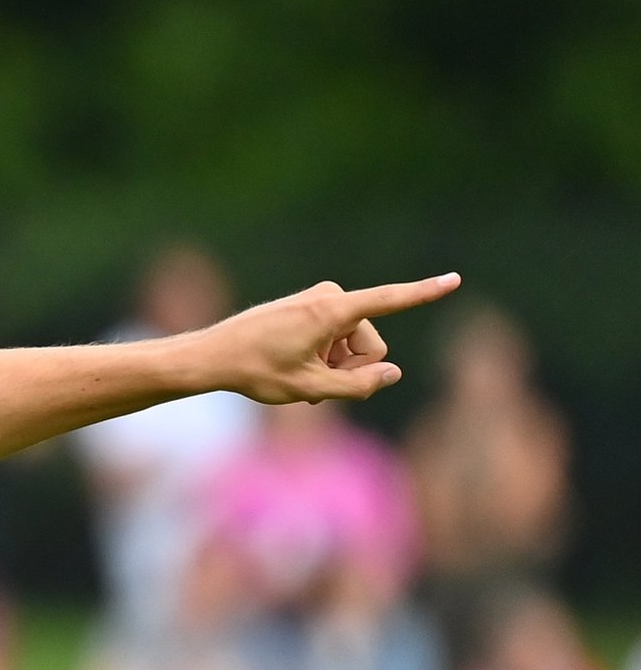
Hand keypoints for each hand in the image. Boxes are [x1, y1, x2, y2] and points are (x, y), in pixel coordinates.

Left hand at [207, 273, 460, 403]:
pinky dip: (324, 359)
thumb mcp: (310, 390)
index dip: (424, 292)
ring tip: (300, 378)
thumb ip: (358, 386)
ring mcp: (319, 301)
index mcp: (331, 311)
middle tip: (313, 385)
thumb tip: (393, 372)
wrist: (213, 356)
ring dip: (335, 367)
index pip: (389, 301)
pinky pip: (336, 340)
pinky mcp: (311, 308)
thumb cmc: (256, 372)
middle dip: (351, 369)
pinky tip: (298, 370)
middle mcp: (329, 298)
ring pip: (353, 346)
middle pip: (370, 345)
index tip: (455, 279)